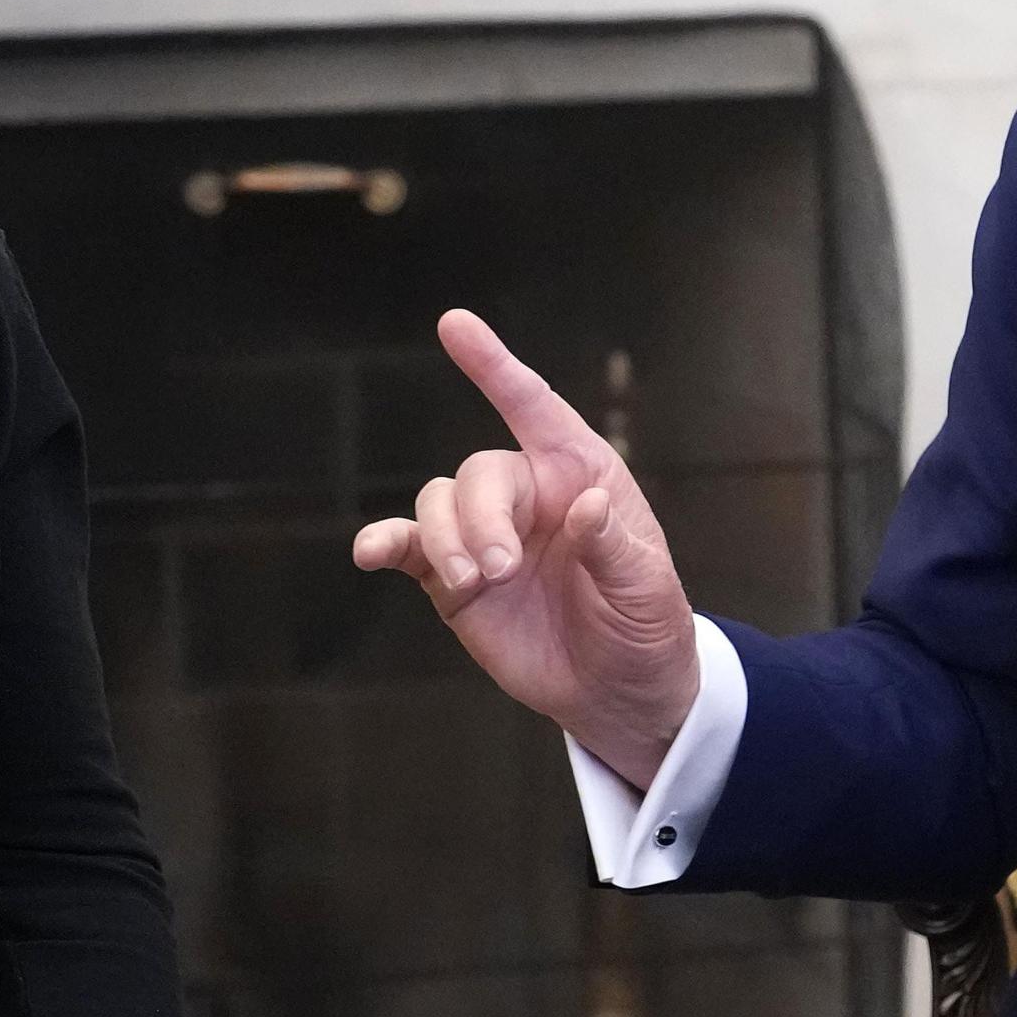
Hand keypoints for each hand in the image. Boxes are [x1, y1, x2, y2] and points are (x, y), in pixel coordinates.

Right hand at [349, 309, 700, 783]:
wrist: (618, 692)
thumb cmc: (645, 625)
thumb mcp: (647, 588)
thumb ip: (614, 545)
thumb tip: (586, 504)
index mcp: (580, 476)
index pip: (534, 408)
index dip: (494, 366)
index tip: (453, 324)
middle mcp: (528, 495)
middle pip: (479, 472)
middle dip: (480, 516)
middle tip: (499, 569)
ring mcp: (485, 535)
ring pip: (439, 503)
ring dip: (446, 538)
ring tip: (477, 583)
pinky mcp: (453, 579)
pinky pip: (408, 547)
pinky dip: (384, 543)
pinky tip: (369, 553)